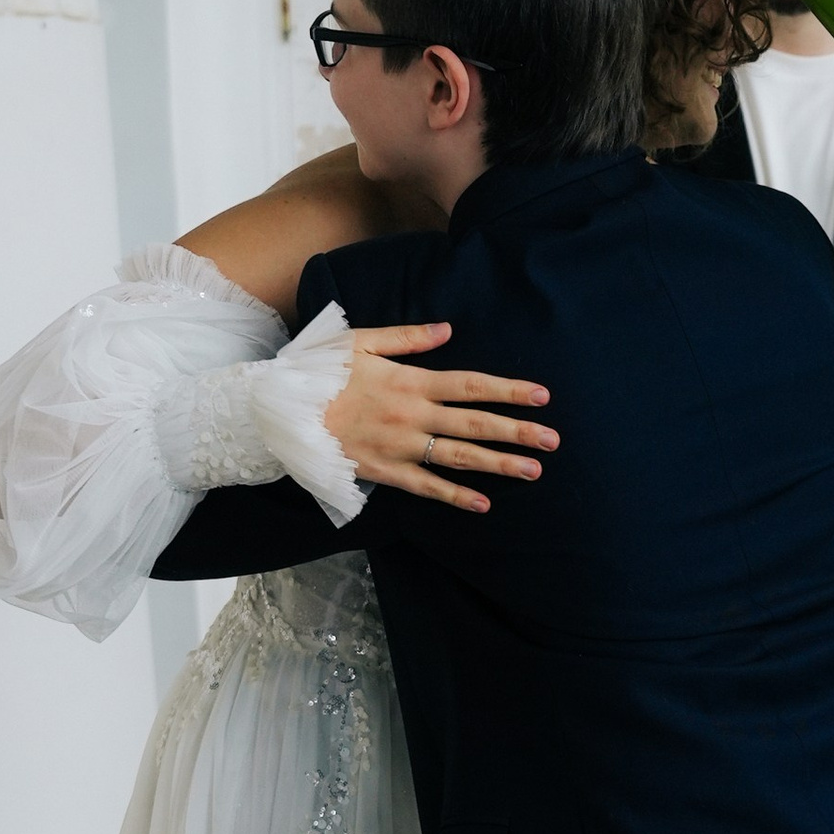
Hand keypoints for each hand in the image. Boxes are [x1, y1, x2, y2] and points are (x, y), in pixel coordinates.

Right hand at [320, 324, 555, 513]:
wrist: (281, 412)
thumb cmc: (320, 372)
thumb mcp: (361, 342)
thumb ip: (407, 337)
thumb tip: (447, 330)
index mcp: (411, 381)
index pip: (472, 386)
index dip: (509, 391)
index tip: (541, 396)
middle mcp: (413, 416)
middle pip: (475, 424)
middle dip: (517, 432)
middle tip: (553, 440)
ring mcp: (401, 447)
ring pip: (458, 458)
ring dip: (498, 465)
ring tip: (532, 471)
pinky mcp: (385, 472)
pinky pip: (426, 487)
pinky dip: (455, 496)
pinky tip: (483, 504)